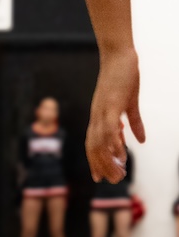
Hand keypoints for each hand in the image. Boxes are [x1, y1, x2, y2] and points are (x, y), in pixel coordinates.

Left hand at [86, 49, 145, 181]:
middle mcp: (96, 116)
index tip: (99, 177)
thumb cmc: (123, 77)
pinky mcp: (110, 103)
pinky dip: (112, 142)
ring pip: (100, 141)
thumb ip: (134, 123)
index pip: (92, 144)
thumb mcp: (130, 104)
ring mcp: (101, 110)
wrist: (119, 55)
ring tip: (118, 173)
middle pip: (94, 147)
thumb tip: (142, 140)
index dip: (95, 161)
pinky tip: (119, 154)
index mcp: (99, 116)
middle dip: (102, 165)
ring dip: (108, 159)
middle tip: (112, 180)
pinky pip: (109, 127)